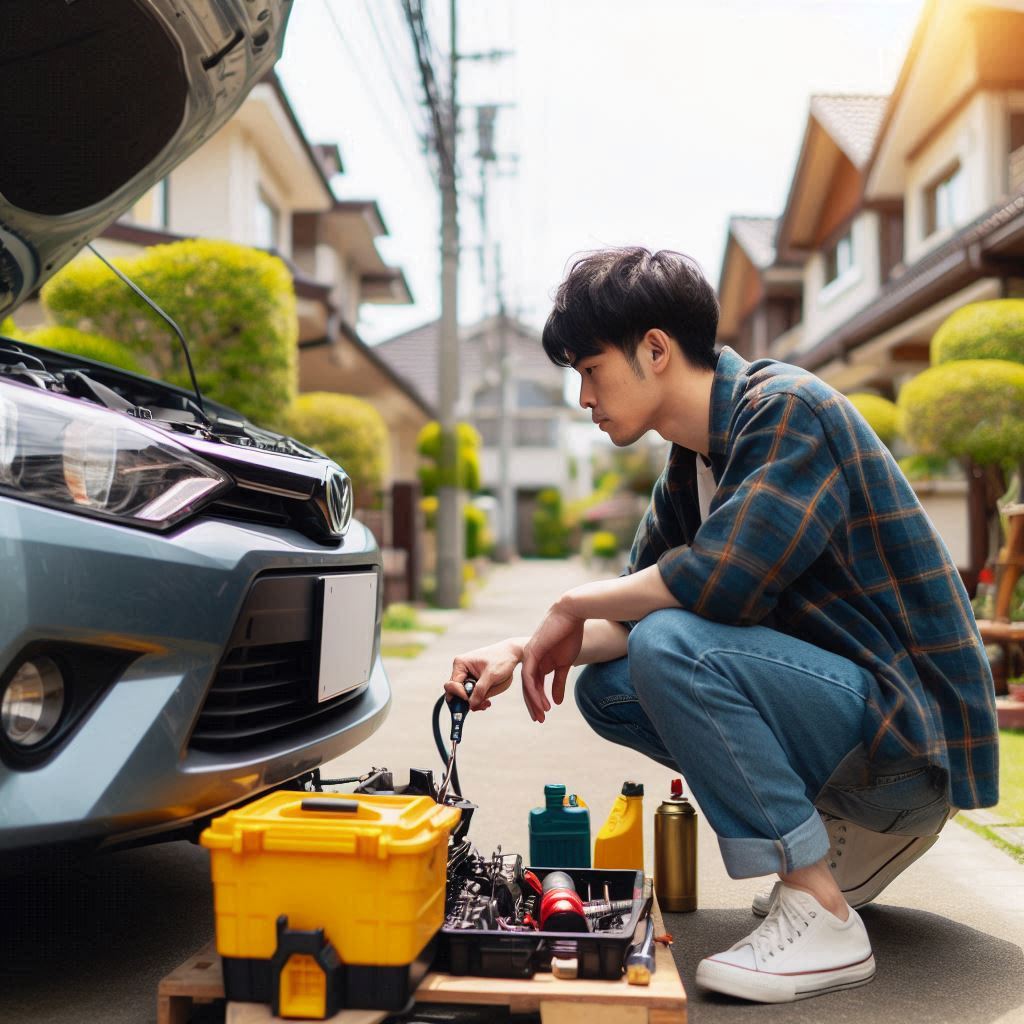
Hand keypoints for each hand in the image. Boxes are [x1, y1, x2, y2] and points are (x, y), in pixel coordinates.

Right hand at [444, 637, 527, 710]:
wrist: (512, 653)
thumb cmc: (502, 659)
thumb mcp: (491, 675)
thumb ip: (480, 690)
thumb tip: (471, 705)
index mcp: (460, 664)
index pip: (452, 686)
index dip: (461, 695)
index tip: (472, 701)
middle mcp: (461, 670)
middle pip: (455, 692)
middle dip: (467, 701)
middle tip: (481, 705)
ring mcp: (467, 675)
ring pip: (463, 696)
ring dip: (474, 702)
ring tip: (487, 703)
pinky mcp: (474, 680)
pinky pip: (471, 694)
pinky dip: (477, 699)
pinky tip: (487, 701)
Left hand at [521, 603, 584, 722]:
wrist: (571, 615)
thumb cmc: (569, 636)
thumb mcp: (565, 664)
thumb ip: (559, 682)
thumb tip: (557, 702)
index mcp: (539, 663)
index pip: (534, 686)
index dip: (538, 701)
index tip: (543, 715)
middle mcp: (531, 661)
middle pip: (528, 687)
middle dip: (534, 705)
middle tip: (539, 720)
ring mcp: (529, 657)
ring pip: (527, 684)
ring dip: (534, 701)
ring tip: (542, 714)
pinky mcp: (531, 653)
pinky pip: (530, 676)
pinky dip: (535, 690)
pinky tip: (542, 701)